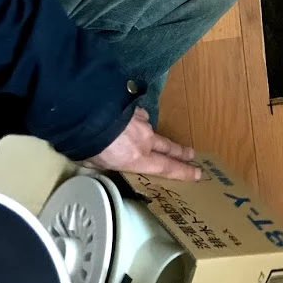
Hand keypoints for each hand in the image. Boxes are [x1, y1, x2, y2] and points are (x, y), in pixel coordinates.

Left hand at [84, 108, 199, 180]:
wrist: (86, 114)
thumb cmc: (88, 146)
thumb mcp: (93, 164)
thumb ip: (105, 163)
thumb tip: (103, 161)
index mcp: (137, 159)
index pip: (166, 168)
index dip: (182, 172)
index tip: (197, 173)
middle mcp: (145, 141)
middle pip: (168, 148)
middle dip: (181, 153)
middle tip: (192, 155)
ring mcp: (141, 122)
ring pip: (150, 131)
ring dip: (148, 136)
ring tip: (139, 138)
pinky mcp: (133, 109)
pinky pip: (139, 118)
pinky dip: (136, 122)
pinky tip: (127, 121)